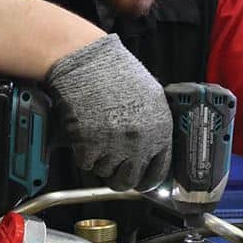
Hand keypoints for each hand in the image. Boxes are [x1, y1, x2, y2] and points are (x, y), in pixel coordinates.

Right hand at [44, 34, 171, 191]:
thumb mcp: (150, 96)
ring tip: (96, 134)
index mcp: (160, 130)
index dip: (146, 178)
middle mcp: (140, 142)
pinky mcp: (90, 146)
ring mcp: (115, 146)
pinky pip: (86, 163)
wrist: (88, 62)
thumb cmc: (117, 72)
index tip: (139, 180)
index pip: (158, 171)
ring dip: (99, 160)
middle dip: (119, 176)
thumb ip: (154, 125)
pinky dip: (82, 152)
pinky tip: (85, 132)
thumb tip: (152, 148)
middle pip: (129, 180)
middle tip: (111, 165)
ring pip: (105, 172)